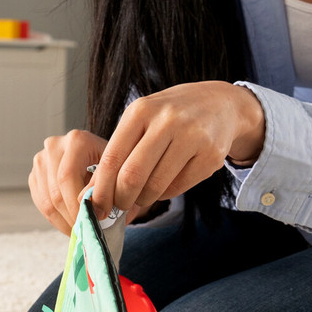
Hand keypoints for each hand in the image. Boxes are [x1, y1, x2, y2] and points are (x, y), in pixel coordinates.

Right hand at [29, 128, 108, 234]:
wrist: (104, 160)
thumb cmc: (115, 168)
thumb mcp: (119, 174)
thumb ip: (108, 189)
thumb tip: (94, 211)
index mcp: (77, 140)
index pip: (67, 176)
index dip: (78, 205)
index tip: (92, 222)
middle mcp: (54, 146)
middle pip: (56, 191)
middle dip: (72, 216)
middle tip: (86, 231)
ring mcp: (41, 160)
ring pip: (46, 200)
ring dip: (63, 221)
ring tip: (80, 230)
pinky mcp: (35, 175)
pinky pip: (41, 203)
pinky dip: (55, 218)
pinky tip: (70, 223)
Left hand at [88, 82, 264, 220]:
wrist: (219, 104)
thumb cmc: (169, 117)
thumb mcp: (141, 121)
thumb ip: (118, 152)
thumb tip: (92, 193)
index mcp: (141, 111)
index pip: (112, 158)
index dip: (101, 189)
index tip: (95, 207)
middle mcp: (166, 121)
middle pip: (132, 176)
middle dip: (121, 199)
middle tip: (118, 207)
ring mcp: (192, 137)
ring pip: (155, 186)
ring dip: (143, 200)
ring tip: (141, 196)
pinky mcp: (211, 155)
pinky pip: (178, 188)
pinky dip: (164, 194)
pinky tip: (163, 185)